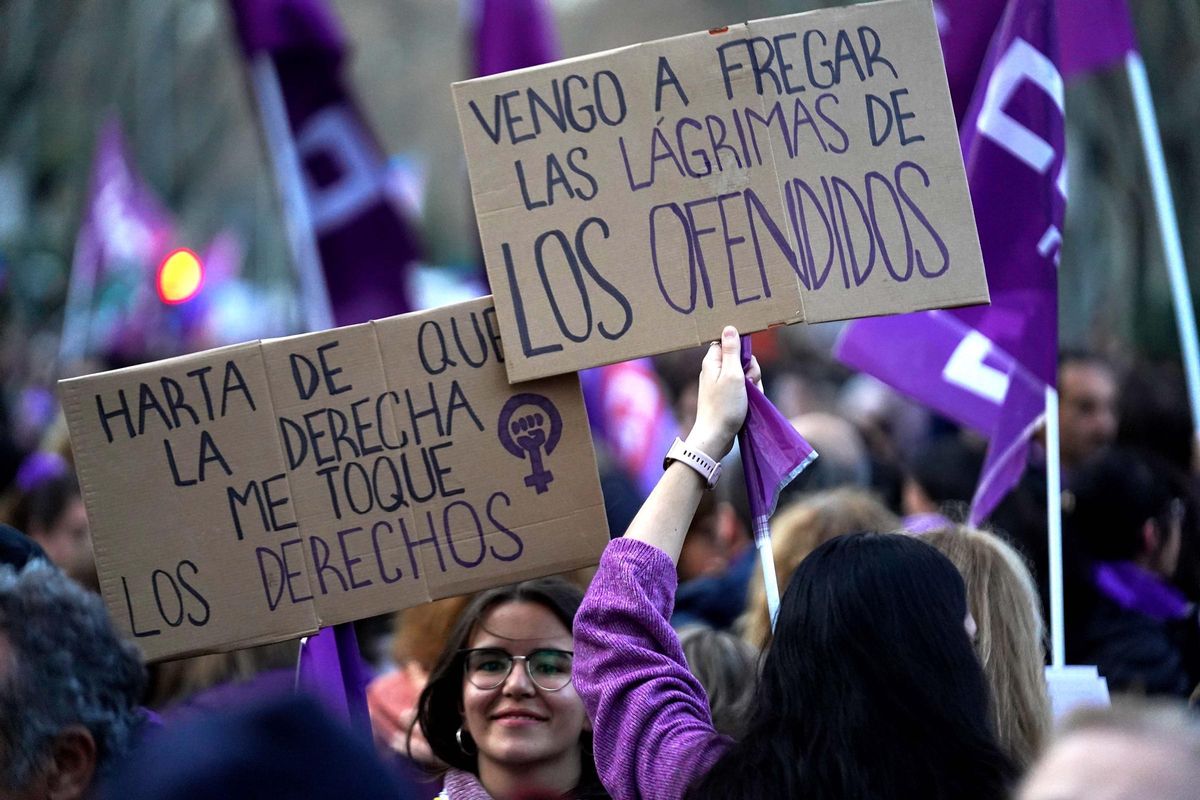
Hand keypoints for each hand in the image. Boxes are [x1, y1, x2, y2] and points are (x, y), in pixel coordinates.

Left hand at [687, 326, 756, 459]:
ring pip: (746, 376)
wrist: (716, 437)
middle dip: (751, 371)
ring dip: (753, 385)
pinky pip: (744, 390)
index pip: (729, 343)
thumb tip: (729, 328)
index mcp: (712, 361)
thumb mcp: (732, 374)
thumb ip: (731, 351)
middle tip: (747, 383)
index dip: (742, 351)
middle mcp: (715, 371)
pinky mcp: (728, 398)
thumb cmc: (724, 406)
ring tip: (747, 397)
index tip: (747, 363)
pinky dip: (750, 396)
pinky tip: (749, 405)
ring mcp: (722, 385)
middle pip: (741, 360)